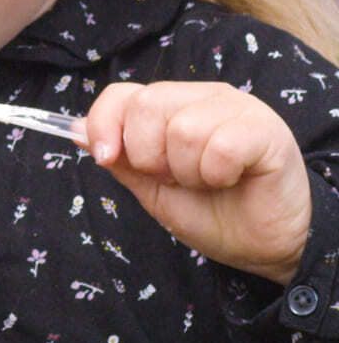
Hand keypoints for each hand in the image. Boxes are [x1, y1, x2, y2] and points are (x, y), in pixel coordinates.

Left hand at [85, 81, 311, 283]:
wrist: (268, 249)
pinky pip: (220, 145)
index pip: (123, 94)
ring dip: (188, 172)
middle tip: (177, 180)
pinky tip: (231, 180)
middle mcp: (202, 97)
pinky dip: (217, 174)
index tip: (104, 157)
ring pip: (183, 129)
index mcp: (173, 106)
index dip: (105, 124)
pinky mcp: (265, 129)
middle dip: (150, 157)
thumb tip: (75, 130)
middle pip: (147, 106)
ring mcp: (236, 107)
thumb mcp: (154, 191)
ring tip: (209, 182)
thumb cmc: (215, 216)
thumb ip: (119, 159)